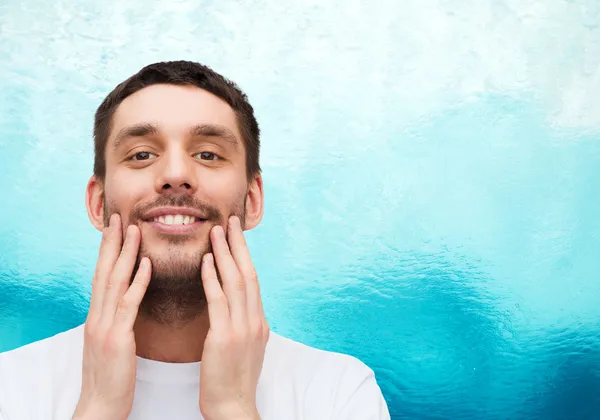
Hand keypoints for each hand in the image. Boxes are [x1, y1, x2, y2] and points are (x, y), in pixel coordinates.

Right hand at [73, 214, 151, 419]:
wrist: (101, 406)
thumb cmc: (112, 376)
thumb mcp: (112, 342)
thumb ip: (117, 320)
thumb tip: (125, 301)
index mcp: (98, 317)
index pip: (103, 276)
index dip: (109, 250)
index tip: (116, 228)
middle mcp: (98, 316)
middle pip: (104, 271)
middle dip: (112, 242)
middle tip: (120, 216)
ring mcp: (105, 326)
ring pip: (114, 281)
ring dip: (125, 253)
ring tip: (134, 229)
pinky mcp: (117, 339)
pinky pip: (128, 304)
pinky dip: (137, 281)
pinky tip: (147, 264)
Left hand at [199, 215, 268, 419]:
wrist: (233, 407)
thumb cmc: (234, 380)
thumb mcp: (248, 348)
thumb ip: (248, 325)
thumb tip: (249, 310)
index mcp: (259, 322)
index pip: (253, 280)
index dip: (244, 255)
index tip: (236, 236)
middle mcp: (255, 320)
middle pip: (248, 273)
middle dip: (238, 245)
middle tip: (230, 222)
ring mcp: (243, 328)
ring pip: (236, 281)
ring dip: (225, 254)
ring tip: (216, 231)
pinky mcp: (225, 337)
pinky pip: (219, 301)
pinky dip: (213, 278)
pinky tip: (205, 261)